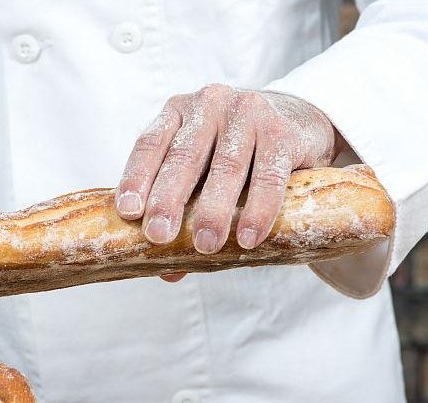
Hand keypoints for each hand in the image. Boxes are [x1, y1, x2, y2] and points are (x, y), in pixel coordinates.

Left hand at [117, 86, 342, 266]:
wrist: (299, 122)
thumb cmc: (238, 154)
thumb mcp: (203, 172)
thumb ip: (184, 211)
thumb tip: (167, 272)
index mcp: (179, 113)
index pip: (150, 144)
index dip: (137, 178)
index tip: (128, 212)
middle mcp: (210, 105)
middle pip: (184, 157)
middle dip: (169, 199)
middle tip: (159, 236)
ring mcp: (248, 113)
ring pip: (226, 168)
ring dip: (213, 210)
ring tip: (205, 245)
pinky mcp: (283, 132)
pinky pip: (268, 176)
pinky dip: (258, 210)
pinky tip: (248, 237)